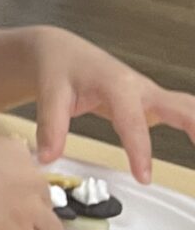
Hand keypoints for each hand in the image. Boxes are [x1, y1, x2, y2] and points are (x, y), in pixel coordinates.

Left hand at [26, 28, 194, 183]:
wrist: (61, 52)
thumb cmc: (58, 69)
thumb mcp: (49, 94)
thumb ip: (51, 126)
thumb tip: (48, 158)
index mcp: (118, 84)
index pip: (133, 121)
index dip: (140, 150)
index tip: (144, 177)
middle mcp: (141, 88)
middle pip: (182, 107)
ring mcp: (150, 95)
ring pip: (189, 108)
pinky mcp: (152, 103)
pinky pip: (184, 114)